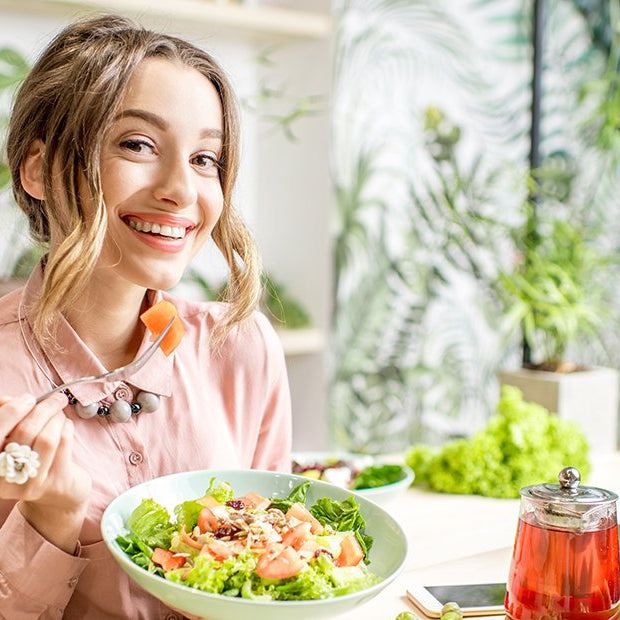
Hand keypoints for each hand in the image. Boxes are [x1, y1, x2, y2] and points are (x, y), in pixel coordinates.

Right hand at [0, 393, 90, 551]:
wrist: (56, 493)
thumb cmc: (31, 457)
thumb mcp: (13, 439)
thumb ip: (8, 418)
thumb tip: (9, 399)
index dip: (12, 410)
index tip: (28, 398)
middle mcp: (4, 477)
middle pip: (25, 431)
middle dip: (44, 408)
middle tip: (55, 398)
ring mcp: (30, 483)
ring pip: (47, 437)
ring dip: (57, 418)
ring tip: (60, 414)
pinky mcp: (54, 483)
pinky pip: (64, 443)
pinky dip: (67, 427)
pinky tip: (66, 426)